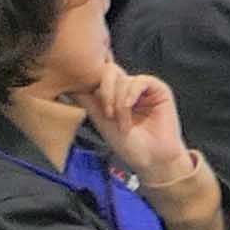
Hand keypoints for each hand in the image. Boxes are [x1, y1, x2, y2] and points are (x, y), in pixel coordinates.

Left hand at [86, 66, 208, 203]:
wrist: (151, 158)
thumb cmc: (128, 144)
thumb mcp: (100, 120)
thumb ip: (88, 100)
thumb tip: (71, 85)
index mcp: (113, 93)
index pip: (98, 76)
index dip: (93, 87)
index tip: (95, 110)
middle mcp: (127, 87)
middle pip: (108, 71)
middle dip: (105, 93)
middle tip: (108, 115)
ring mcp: (142, 87)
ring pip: (122, 79)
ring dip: (120, 104)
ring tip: (124, 124)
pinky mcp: (158, 89)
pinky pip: (140, 81)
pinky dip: (131, 94)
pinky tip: (130, 107)